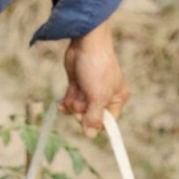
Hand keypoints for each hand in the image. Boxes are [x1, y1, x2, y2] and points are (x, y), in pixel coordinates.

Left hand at [60, 20, 129, 139]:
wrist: (85, 43)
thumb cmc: (97, 67)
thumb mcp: (98, 95)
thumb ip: (94, 116)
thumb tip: (91, 135)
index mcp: (117, 98)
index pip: (108, 121)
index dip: (97, 124)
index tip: (88, 125)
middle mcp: (104, 95)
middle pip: (91, 116)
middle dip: (82, 112)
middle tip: (80, 103)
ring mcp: (89, 90)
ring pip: (79, 109)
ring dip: (73, 106)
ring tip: (75, 94)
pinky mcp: (77, 84)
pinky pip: (71, 101)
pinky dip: (66, 103)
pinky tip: (61, 104)